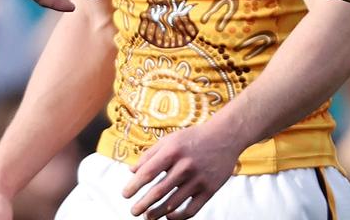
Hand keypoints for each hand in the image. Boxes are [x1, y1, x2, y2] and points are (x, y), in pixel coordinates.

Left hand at [123, 123, 245, 218]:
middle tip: (134, 211)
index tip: (125, 195)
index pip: (148, 173)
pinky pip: (191, 210)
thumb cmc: (193, 138)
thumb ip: (150, 155)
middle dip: (143, 204)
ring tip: (147, 216)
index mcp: (172, 151)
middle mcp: (185, 166)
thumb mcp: (170, 140)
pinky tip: (168, 216)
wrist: (225, 137)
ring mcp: (198, 179)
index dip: (134, 186)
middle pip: (159, 191)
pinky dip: (178, 217)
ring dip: (157, 213)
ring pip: (173, 203)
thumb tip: (131, 171)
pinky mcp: (209, 190)